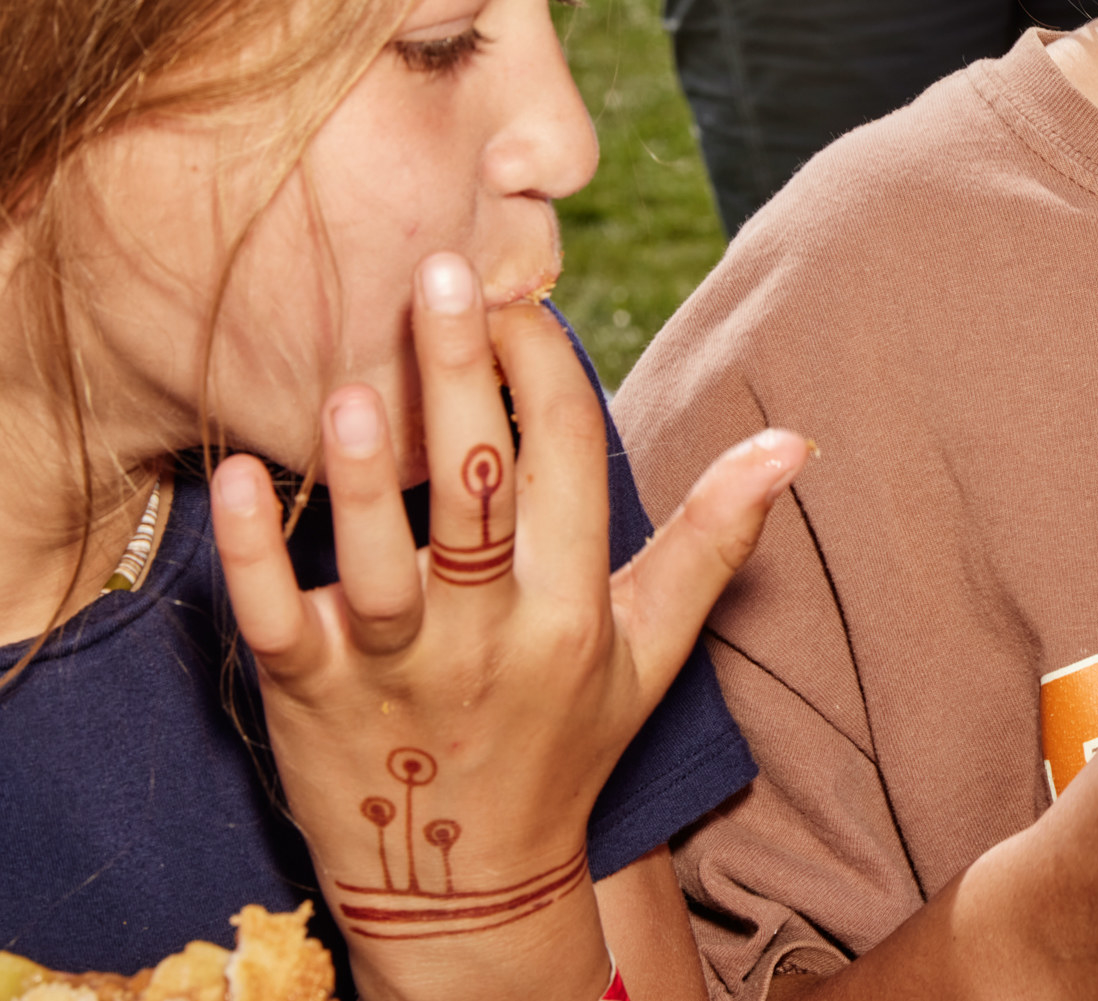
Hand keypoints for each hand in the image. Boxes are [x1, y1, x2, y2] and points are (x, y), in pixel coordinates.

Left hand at [210, 253, 806, 1000]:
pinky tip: (240, 476)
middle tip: (441, 273)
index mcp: (574, 609)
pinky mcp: (306, 698)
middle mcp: (490, 637)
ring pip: (383, 565)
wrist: (461, 885)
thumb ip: (715, 540)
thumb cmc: (563, 741)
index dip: (545, 368)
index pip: (567, 461)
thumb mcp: (654, 649)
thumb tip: (795, 443)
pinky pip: (277, 621)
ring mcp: (394, 671)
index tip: (518, 294)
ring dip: (367, 475)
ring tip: (355, 384)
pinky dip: (256, 552)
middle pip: (479, 495)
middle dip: (461, 379)